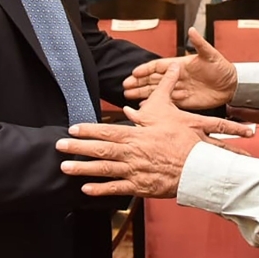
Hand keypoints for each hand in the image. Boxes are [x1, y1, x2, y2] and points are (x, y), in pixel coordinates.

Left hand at [57, 65, 252, 197]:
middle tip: (59, 146)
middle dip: (77, 148)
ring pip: (104, 169)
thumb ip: (166, 90)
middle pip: (100, 149)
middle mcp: (132, 152)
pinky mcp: (141, 186)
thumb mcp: (173, 112)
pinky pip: (117, 188)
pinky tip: (86, 189)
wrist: (199, 166)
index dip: (88, 130)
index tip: (72, 129)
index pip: (108, 131)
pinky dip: (100, 189)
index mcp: (138, 135)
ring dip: (83, 169)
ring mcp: (135, 170)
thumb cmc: (186, 140)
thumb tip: (172, 68)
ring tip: (65, 167)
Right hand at [123, 28, 237, 106]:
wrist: (232, 85)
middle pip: (153, 79)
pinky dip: (155, 104)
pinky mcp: (184, 102)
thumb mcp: (211, 55)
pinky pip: (166, 103)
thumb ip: (200, 44)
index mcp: (180, 65)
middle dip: (139, 82)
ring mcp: (179, 89)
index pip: (158, 66)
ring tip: (128, 96)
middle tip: (125, 86)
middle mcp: (177, 77)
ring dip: (143, 93)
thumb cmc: (222, 68)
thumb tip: (191, 30)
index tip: (134, 72)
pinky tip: (144, 106)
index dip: (146, 69)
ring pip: (157, 91)